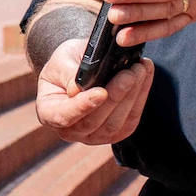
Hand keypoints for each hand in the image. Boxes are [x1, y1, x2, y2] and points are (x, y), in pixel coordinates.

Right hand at [35, 38, 154, 144]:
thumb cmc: (66, 63)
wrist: (80, 67)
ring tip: (139, 69)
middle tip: (130, 72)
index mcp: (49, 113)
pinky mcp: (116, 132)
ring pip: (115, 122)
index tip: (101, 92)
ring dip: (131, 95)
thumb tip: (79, 88)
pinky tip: (145, 74)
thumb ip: (68, 73)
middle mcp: (71, 131)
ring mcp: (94, 136)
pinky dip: (141, 96)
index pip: (64, 116)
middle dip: (115, 95)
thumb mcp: (61, 59)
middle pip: (94, 122)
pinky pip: (131, 118)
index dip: (83, 106)